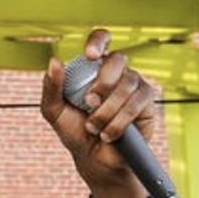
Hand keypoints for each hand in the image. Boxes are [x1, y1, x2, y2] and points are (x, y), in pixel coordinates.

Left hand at [39, 29, 159, 194]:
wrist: (93, 158)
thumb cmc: (74, 131)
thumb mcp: (54, 111)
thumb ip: (51, 87)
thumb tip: (55, 61)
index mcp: (93, 68)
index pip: (102, 39)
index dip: (99, 41)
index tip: (90, 56)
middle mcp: (116, 72)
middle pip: (117, 60)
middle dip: (101, 84)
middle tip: (88, 104)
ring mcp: (134, 84)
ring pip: (127, 84)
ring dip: (106, 110)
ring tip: (94, 127)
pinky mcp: (147, 101)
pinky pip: (137, 103)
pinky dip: (119, 121)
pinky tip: (109, 134)